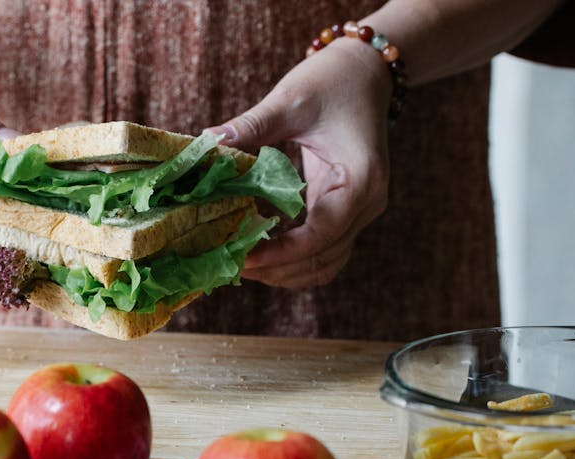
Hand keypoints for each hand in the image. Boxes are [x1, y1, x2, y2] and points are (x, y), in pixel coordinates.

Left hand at [208, 38, 391, 288]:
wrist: (365, 71)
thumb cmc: (332, 81)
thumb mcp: (290, 101)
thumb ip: (252, 126)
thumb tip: (207, 142)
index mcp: (359, 181)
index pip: (321, 235)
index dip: (280, 254)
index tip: (242, 258)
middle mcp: (367, 204)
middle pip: (323, 259)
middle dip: (277, 269)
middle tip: (229, 265)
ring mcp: (359, 211)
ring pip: (325, 263)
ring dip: (285, 271)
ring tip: (240, 262)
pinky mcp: (345, 211)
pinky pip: (322, 249)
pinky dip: (293, 258)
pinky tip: (259, 249)